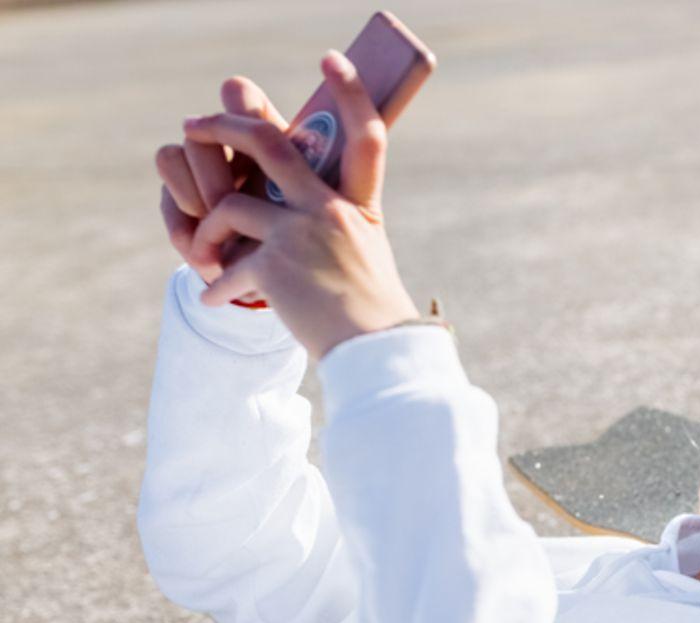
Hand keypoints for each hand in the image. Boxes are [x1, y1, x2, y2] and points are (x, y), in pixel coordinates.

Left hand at [181, 50, 418, 361]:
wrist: (374, 353)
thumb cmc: (367, 309)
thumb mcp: (363, 252)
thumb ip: (333, 219)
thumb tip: (291, 203)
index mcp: (355, 205)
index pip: (366, 134)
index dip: (353, 91)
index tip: (334, 59)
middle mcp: (328, 210)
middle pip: (268, 144)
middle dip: (224, 127)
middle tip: (194, 125)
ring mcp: (300, 235)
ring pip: (229, 206)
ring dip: (209, 231)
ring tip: (206, 255)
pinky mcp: (274, 267)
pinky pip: (226, 264)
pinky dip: (216, 284)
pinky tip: (214, 298)